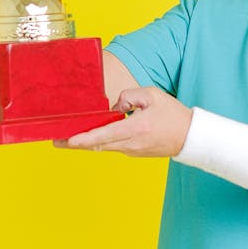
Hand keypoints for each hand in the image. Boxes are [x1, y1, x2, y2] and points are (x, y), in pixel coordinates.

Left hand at [54, 86, 192, 157]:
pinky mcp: (134, 152)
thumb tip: (113, 106)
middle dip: (76, 144)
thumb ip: (129, 96)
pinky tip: (91, 136)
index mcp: (134, 128)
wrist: (190, 137)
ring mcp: (132, 150)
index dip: (82, 139)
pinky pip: (113, 146)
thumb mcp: (152, 95)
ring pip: (104, 147)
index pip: (102, 135)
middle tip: (56, 140)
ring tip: (68, 138)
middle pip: (97, 145)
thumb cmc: (173, 114)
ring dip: (87, 143)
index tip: (66, 140)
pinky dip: (100, 142)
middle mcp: (130, 143)